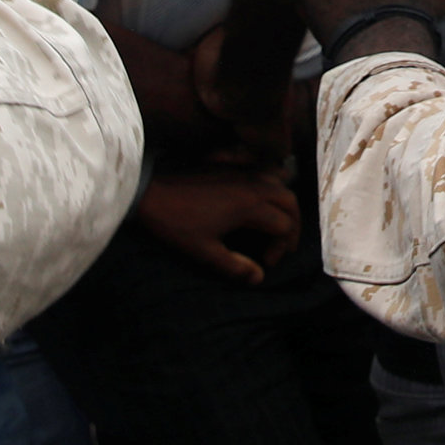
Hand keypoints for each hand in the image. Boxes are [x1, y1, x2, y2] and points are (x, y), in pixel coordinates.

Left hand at [134, 168, 301, 284]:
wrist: (152, 193)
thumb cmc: (177, 223)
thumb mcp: (204, 252)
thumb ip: (235, 266)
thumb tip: (259, 278)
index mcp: (250, 206)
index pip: (284, 227)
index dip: (280, 248)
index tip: (265, 262)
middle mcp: (253, 186)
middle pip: (290, 202)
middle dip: (293, 225)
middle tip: (283, 245)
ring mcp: (243, 173)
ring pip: (280, 183)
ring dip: (286, 203)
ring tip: (279, 220)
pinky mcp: (232, 166)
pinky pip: (264, 169)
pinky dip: (273, 181)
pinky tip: (264, 194)